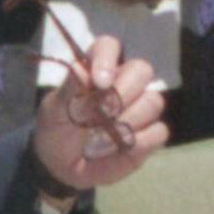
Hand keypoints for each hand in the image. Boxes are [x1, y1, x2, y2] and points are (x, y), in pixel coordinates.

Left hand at [32, 41, 165, 190]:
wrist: (62, 167)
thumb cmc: (58, 130)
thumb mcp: (54, 111)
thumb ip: (69, 90)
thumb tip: (81, 70)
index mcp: (97, 70)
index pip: (109, 46)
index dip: (107, 60)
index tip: (100, 83)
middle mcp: (123, 84)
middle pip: (142, 70)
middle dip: (124, 93)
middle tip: (103, 114)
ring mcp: (139, 108)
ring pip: (153, 101)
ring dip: (128, 122)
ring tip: (101, 138)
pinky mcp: (149, 135)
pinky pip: (159, 131)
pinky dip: (140, 142)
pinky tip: (119, 149)